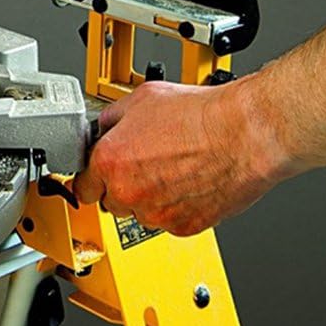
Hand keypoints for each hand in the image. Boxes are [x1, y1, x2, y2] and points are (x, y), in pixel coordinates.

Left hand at [72, 78, 290, 235]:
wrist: (244, 133)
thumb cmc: (200, 114)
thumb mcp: (141, 99)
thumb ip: (111, 119)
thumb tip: (104, 127)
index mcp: (111, 160)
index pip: (81, 185)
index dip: (91, 176)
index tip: (97, 174)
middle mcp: (130, 192)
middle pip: (111, 200)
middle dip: (122, 184)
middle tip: (145, 163)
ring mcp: (157, 213)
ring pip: (141, 213)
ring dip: (149, 197)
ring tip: (172, 169)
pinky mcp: (184, 226)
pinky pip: (168, 221)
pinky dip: (175, 207)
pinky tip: (188, 182)